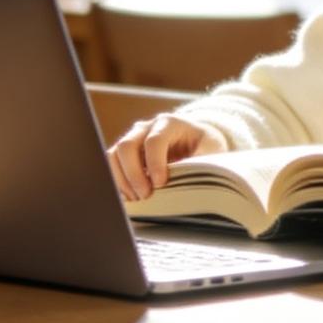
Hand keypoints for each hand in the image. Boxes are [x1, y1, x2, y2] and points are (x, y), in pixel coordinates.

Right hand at [108, 114, 225, 202]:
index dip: (154, 164)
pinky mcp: (124, 153)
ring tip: (138, 199)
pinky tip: (131, 197)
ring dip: (122, 180)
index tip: (160, 184)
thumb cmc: (205, 147)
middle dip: (133, 174)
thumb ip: (200, 164)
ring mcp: (133, 138)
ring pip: (113, 156)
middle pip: (127, 146)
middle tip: (145, 196)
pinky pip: (111, 166)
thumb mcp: (211, 152)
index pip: (154, 140)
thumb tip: (186, 185)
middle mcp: (146, 127)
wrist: (197, 141)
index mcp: (170, 123)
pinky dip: (117, 183)